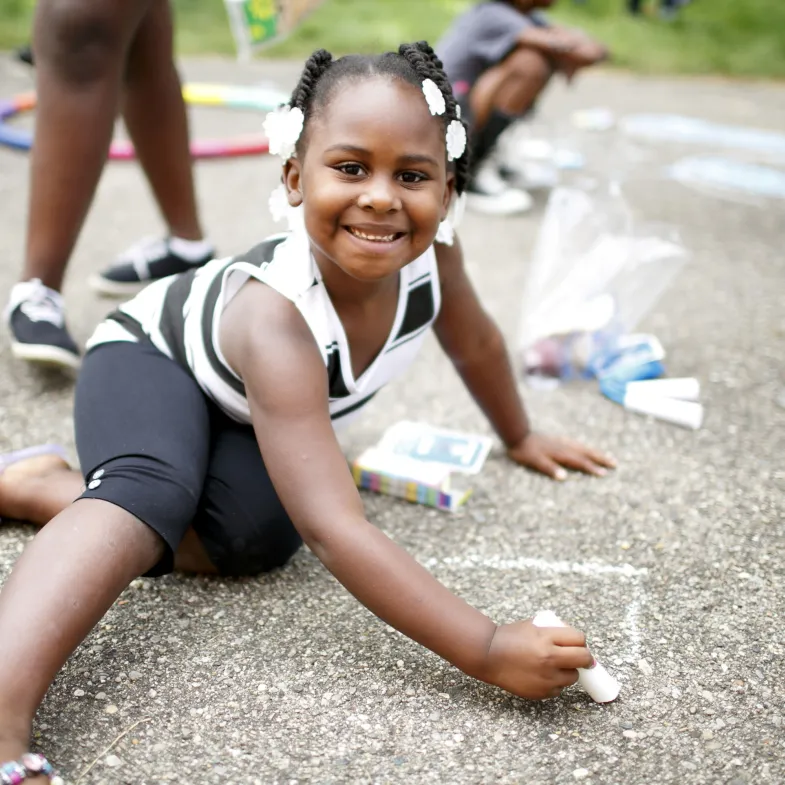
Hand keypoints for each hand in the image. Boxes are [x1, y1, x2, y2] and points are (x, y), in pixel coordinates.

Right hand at [478, 620, 593, 699]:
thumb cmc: (510, 637)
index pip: (580, 639)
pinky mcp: (540, 692)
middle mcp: (549, 658)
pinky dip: (554, 683)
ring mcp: (545, 677)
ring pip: (572, 677)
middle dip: (585, 659)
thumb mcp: (533, 626)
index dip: (581, 641)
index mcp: (546, 638)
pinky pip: (558, 689)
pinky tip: (541, 675)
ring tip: (555, 666)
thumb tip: (578, 642)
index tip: (579, 645)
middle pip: (583, 659)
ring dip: (568, 672)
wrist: (488, 655)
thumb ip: (554, 632)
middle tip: (582, 659)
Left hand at [506, 432, 615, 479]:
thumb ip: (548, 468)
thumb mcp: (534, 461)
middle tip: (615, 464)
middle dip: (600, 458)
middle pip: (586, 452)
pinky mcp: (557, 440)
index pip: (579, 461)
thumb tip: (563, 477)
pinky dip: (585, 447)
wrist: (516, 434)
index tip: (604, 474)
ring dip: (595, 452)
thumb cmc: (523, 451)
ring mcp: (561, 441)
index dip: (592, 468)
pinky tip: (585, 448)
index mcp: (560, 453)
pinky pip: (576, 443)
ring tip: (607, 456)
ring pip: (582, 447)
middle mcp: (563, 446)